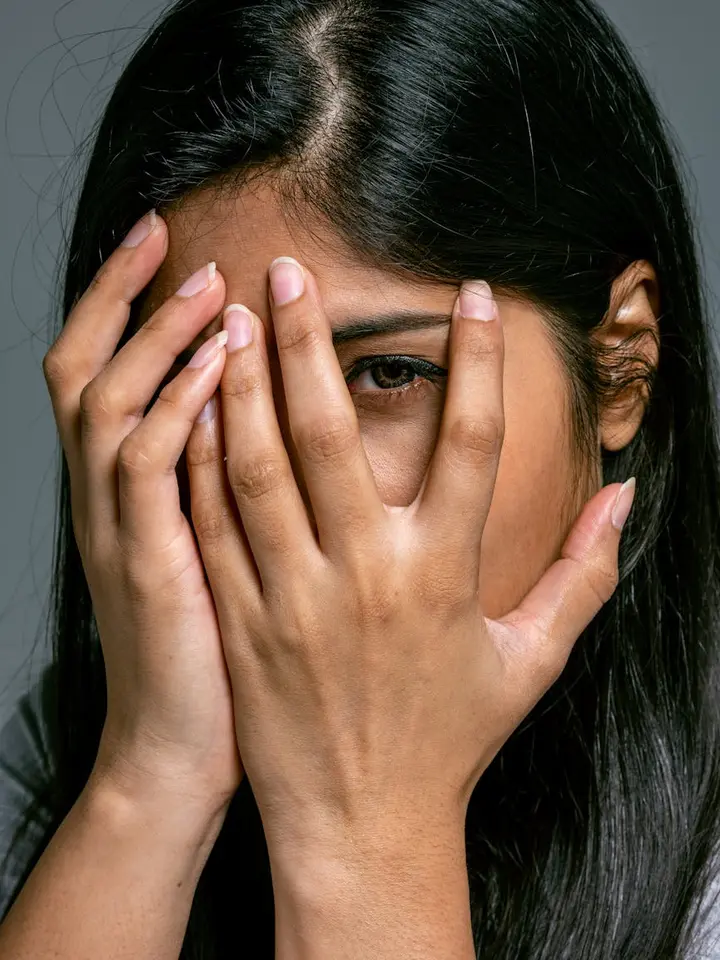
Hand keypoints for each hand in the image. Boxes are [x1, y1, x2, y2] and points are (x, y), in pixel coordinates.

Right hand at [42, 210, 242, 811]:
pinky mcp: (148, 565)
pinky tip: (224, 367)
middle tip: (169, 237)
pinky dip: (176, 407)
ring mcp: (117, 531)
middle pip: (81, 369)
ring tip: (211, 289)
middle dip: (119, 297)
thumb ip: (222, 483)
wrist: (181, 751)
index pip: (101, 376)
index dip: (123, 308)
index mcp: (121, 494)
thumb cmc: (214, 651)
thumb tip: (267, 413)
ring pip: (108, 404)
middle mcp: (104, 501)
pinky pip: (146, 468)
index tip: (171, 249)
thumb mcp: (211, 550)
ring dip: (156, 339)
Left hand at [185, 257, 634, 855]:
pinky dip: (200, 459)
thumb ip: (584, 574)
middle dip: (308, 341)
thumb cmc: (449, 739)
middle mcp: (366, 574)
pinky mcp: (240, 618)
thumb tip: (627, 496)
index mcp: (445, 574)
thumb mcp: (529, 661)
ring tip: (230, 315)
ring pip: (256, 466)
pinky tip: (194, 406)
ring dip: (241, 383)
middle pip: (333, 432)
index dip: (476, 360)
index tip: (470, 293)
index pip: (473, 442)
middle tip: (289, 273)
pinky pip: (214, 522)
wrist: (362, 824)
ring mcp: (292, 596)